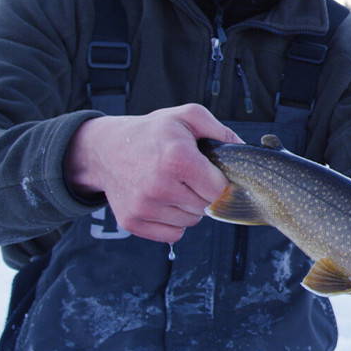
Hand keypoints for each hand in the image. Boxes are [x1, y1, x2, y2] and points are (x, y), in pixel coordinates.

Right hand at [65, 103, 242, 242]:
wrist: (105, 148)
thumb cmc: (152, 132)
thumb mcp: (188, 116)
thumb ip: (221, 131)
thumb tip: (244, 150)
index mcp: (177, 159)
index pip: (219, 190)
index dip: (221, 182)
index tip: (213, 174)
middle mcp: (159, 186)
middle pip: (207, 207)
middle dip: (205, 193)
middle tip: (191, 176)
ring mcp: (143, 206)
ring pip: (191, 222)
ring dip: (190, 208)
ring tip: (175, 185)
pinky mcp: (132, 221)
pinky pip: (172, 234)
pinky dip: (174, 223)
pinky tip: (165, 201)